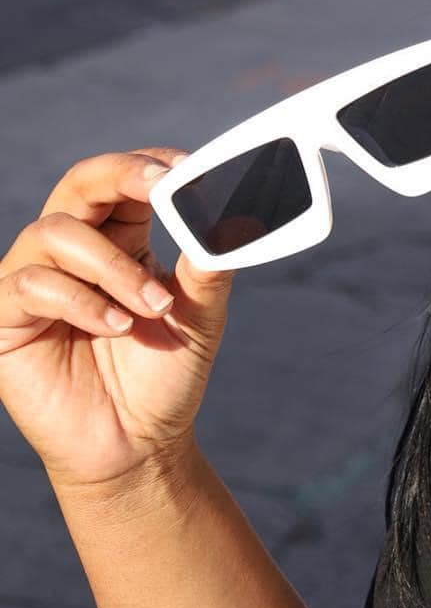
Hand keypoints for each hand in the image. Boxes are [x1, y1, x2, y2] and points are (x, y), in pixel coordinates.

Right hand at [0, 150, 234, 490]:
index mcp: (119, 238)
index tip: (188, 168)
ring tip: (151, 307)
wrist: (140, 443)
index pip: (123, 180)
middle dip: (120, 176)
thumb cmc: (166, 372)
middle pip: (78, 185)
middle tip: (162, 187)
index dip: (149, 164)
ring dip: (112, 265)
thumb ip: (211, 261)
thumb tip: (231, 212)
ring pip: (56, 233)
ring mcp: (34, 282)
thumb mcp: (201, 311)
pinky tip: (115, 326)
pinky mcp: (6, 320)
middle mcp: (72, 252)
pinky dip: (81, 300)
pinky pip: (30, 284)